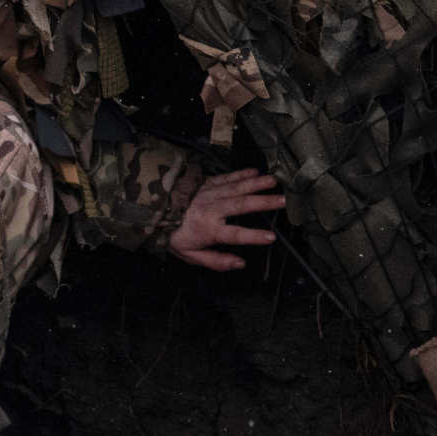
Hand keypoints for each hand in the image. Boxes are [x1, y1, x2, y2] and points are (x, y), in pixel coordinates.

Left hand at [167, 167, 285, 271]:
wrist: (154, 212)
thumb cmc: (175, 236)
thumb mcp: (192, 255)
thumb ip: (217, 261)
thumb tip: (240, 263)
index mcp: (207, 228)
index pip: (234, 234)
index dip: (253, 236)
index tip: (271, 237)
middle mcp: (210, 208)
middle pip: (240, 205)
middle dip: (263, 202)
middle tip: (282, 201)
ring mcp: (208, 193)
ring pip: (235, 187)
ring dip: (256, 183)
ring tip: (273, 181)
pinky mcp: (206, 183)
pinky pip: (226, 177)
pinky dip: (241, 173)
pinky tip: (255, 171)